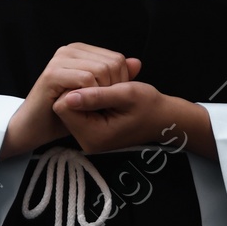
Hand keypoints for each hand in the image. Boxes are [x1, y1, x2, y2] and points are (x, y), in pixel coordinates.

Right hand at [1, 42, 142, 159]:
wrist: (35, 127)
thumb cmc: (66, 112)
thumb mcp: (97, 94)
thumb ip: (116, 78)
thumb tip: (137, 62)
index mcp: (80, 50)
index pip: (117, 58)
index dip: (121, 82)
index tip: (109, 101)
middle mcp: (69, 50)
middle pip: (111, 63)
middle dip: (112, 88)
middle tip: (101, 107)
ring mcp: (59, 60)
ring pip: (101, 71)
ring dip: (102, 94)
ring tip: (91, 108)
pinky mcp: (52, 74)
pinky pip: (86, 80)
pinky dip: (91, 96)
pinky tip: (83, 108)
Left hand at [55, 82, 214, 161]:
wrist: (163, 118)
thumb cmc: (150, 106)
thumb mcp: (126, 95)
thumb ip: (97, 96)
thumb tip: (69, 96)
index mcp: (94, 135)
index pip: (63, 106)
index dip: (76, 88)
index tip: (99, 85)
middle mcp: (87, 140)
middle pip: (63, 106)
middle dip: (80, 91)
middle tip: (107, 88)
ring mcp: (88, 136)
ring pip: (70, 106)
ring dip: (85, 93)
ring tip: (109, 92)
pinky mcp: (90, 129)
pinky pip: (78, 108)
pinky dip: (89, 98)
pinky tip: (106, 95)